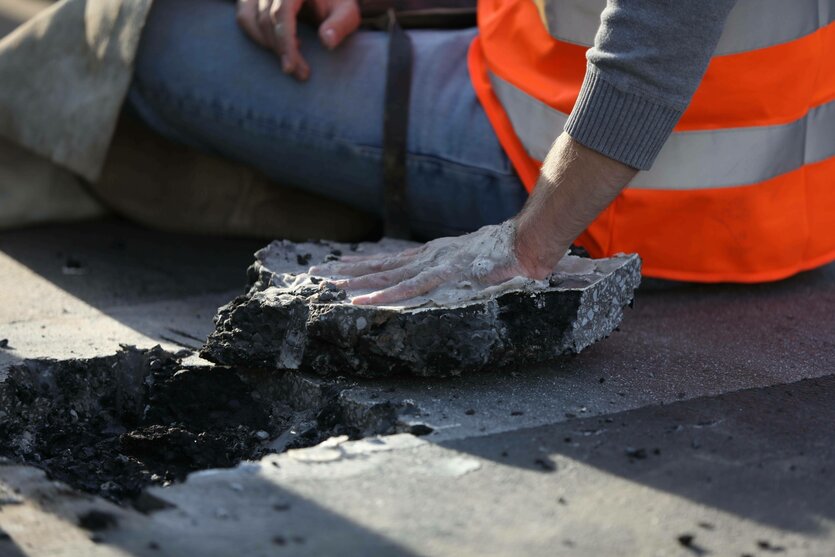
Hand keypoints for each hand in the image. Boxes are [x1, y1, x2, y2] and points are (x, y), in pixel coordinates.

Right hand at [236, 0, 360, 79]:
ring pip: (250, 19)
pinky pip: (244, 17)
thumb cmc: (337, 3)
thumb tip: (327, 42)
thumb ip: (340, 25)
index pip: (281, 13)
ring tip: (293, 56)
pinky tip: (279, 44)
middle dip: (282, 50)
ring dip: (268, 44)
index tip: (290, 68)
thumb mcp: (347, 11)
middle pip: (266, 19)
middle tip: (302, 73)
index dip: (284, 42)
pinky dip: (257, 35)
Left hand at [310, 222, 533, 304]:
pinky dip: (381, 296)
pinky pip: (405, 289)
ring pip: (386, 276)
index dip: (366, 264)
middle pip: (381, 266)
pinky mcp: (441, 276)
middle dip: (349, 270)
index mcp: (435, 255)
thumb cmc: (508, 254)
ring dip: (356, 281)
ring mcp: (432, 265)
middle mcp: (427, 257)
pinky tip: (360, 301)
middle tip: (317, 273)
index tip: (341, 265)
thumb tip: (463, 276)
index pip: (393, 261)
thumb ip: (466, 270)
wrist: (526, 245)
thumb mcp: (480, 262)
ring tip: (328, 284)